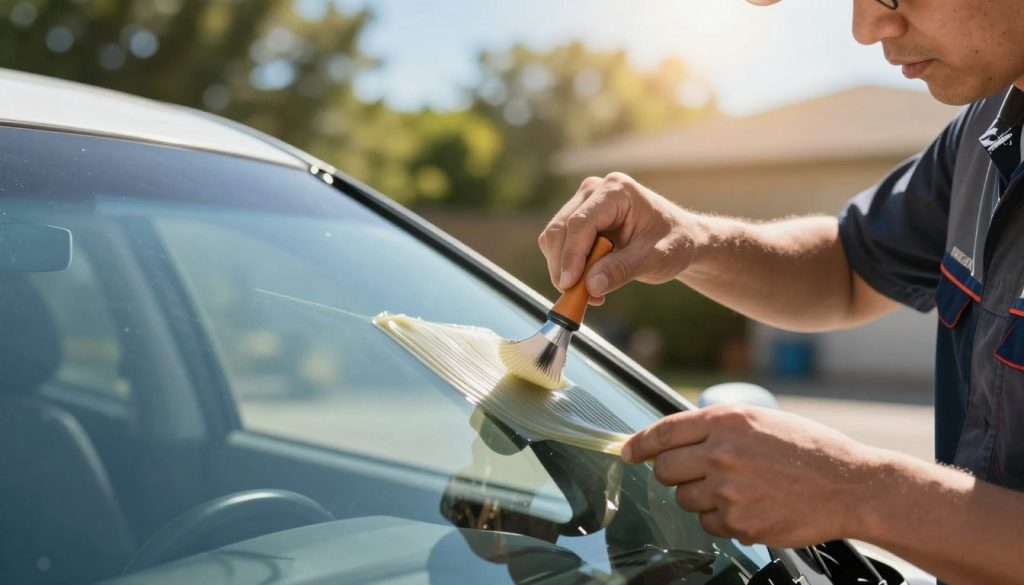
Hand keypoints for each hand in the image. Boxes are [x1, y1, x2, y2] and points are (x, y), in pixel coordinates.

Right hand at [538, 173, 698, 303]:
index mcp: (616, 191)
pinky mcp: (578, 219)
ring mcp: (584, 203)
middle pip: (560, 229)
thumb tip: (590, 285)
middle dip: (563, 266)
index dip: (571, 255)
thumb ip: (622, 270)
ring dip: (565, 269)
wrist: (680, 239)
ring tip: (591, 291)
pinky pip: (559, 246)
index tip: (570, 284)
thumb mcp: (655, 258)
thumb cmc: (674, 242)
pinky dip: (568, 268)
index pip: (580, 222)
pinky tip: (590, 281)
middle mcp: (594, 191)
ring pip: (554, 239)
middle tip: (578, 296)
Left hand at [621, 404, 878, 546]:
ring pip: (684, 499)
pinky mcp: (739, 523)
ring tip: (736, 489)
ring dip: (700, 496)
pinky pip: (708, 523)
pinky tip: (750, 506)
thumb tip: (673, 440)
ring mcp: (729, 491)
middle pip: (665, 469)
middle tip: (693, 474)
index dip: (639, 444)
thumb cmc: (807, 449)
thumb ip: (716, 427)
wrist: (850, 486)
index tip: (628, 452)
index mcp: (726, 421)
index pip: (664, 432)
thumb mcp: (760, 420)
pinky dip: (721, 518)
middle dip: (672, 472)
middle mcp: (722, 454)